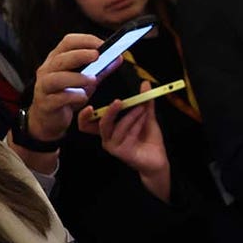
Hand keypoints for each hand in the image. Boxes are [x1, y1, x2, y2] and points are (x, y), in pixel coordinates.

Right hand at [27, 33, 121, 141]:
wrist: (49, 119)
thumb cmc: (67, 95)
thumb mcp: (86, 80)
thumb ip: (101, 69)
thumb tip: (119, 57)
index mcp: (57, 59)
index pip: (68, 42)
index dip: (85, 40)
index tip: (103, 44)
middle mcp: (48, 70)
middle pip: (61, 58)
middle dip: (80, 55)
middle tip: (97, 55)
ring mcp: (44, 87)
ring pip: (56, 78)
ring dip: (76, 77)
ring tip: (92, 80)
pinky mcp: (46, 104)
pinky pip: (58, 98)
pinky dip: (73, 97)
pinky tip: (83, 97)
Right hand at [77, 81, 170, 201]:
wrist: (159, 159)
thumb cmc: (149, 139)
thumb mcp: (146, 116)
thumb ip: (144, 101)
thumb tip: (145, 83)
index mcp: (108, 129)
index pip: (87, 123)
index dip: (83, 115)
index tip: (89, 104)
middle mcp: (107, 138)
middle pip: (100, 123)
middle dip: (110, 111)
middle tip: (120, 101)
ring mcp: (113, 146)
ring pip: (117, 126)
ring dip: (131, 116)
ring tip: (143, 109)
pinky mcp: (121, 152)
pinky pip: (127, 134)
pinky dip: (136, 124)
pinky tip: (144, 121)